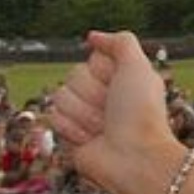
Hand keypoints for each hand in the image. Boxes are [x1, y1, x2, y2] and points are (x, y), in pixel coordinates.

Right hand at [50, 31, 179, 193]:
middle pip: (73, 75)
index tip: (121, 84)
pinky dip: (72, 127)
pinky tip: (89, 138)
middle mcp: (102, 93)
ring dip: (83, 112)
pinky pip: (53, 116)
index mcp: (120, 76)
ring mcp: (84, 113)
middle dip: (93, 93)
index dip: (104, 70)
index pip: (92, 58)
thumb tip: (93, 36)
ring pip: (60, 95)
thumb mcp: (138, 67)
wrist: (131, 157)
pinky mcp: (69, 132)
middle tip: (112, 109)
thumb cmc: (140, 113)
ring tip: (102, 126)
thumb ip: (120, 42)